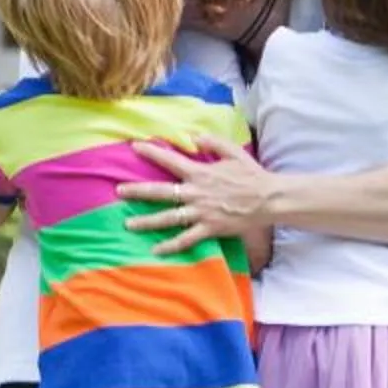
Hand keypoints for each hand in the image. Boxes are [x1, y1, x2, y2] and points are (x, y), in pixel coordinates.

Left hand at [121, 141, 276, 253]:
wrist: (268, 199)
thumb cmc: (252, 175)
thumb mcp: (234, 152)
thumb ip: (213, 142)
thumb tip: (194, 137)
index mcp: (200, 173)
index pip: (170, 160)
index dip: (152, 153)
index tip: (134, 147)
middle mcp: (196, 193)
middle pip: (161, 192)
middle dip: (138, 191)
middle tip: (119, 191)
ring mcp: (201, 212)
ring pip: (168, 218)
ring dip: (147, 221)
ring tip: (128, 224)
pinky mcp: (209, 228)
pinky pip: (186, 239)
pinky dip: (171, 246)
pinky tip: (156, 250)